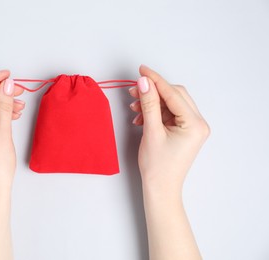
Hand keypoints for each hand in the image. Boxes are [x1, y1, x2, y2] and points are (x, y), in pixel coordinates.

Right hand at [129, 65, 209, 191]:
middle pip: (175, 96)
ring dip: (152, 103)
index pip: (173, 94)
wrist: (160, 188)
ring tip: (135, 108)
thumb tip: (144, 82)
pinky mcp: (185, 131)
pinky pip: (170, 114)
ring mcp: (193, 127)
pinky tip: (141, 118)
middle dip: (153, 92)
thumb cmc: (157, 166)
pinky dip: (155, 113)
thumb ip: (149, 104)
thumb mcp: (151, 132)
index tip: (141, 70)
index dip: (156, 80)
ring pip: (171, 104)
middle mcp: (198, 123)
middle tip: (135, 91)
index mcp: (195, 124)